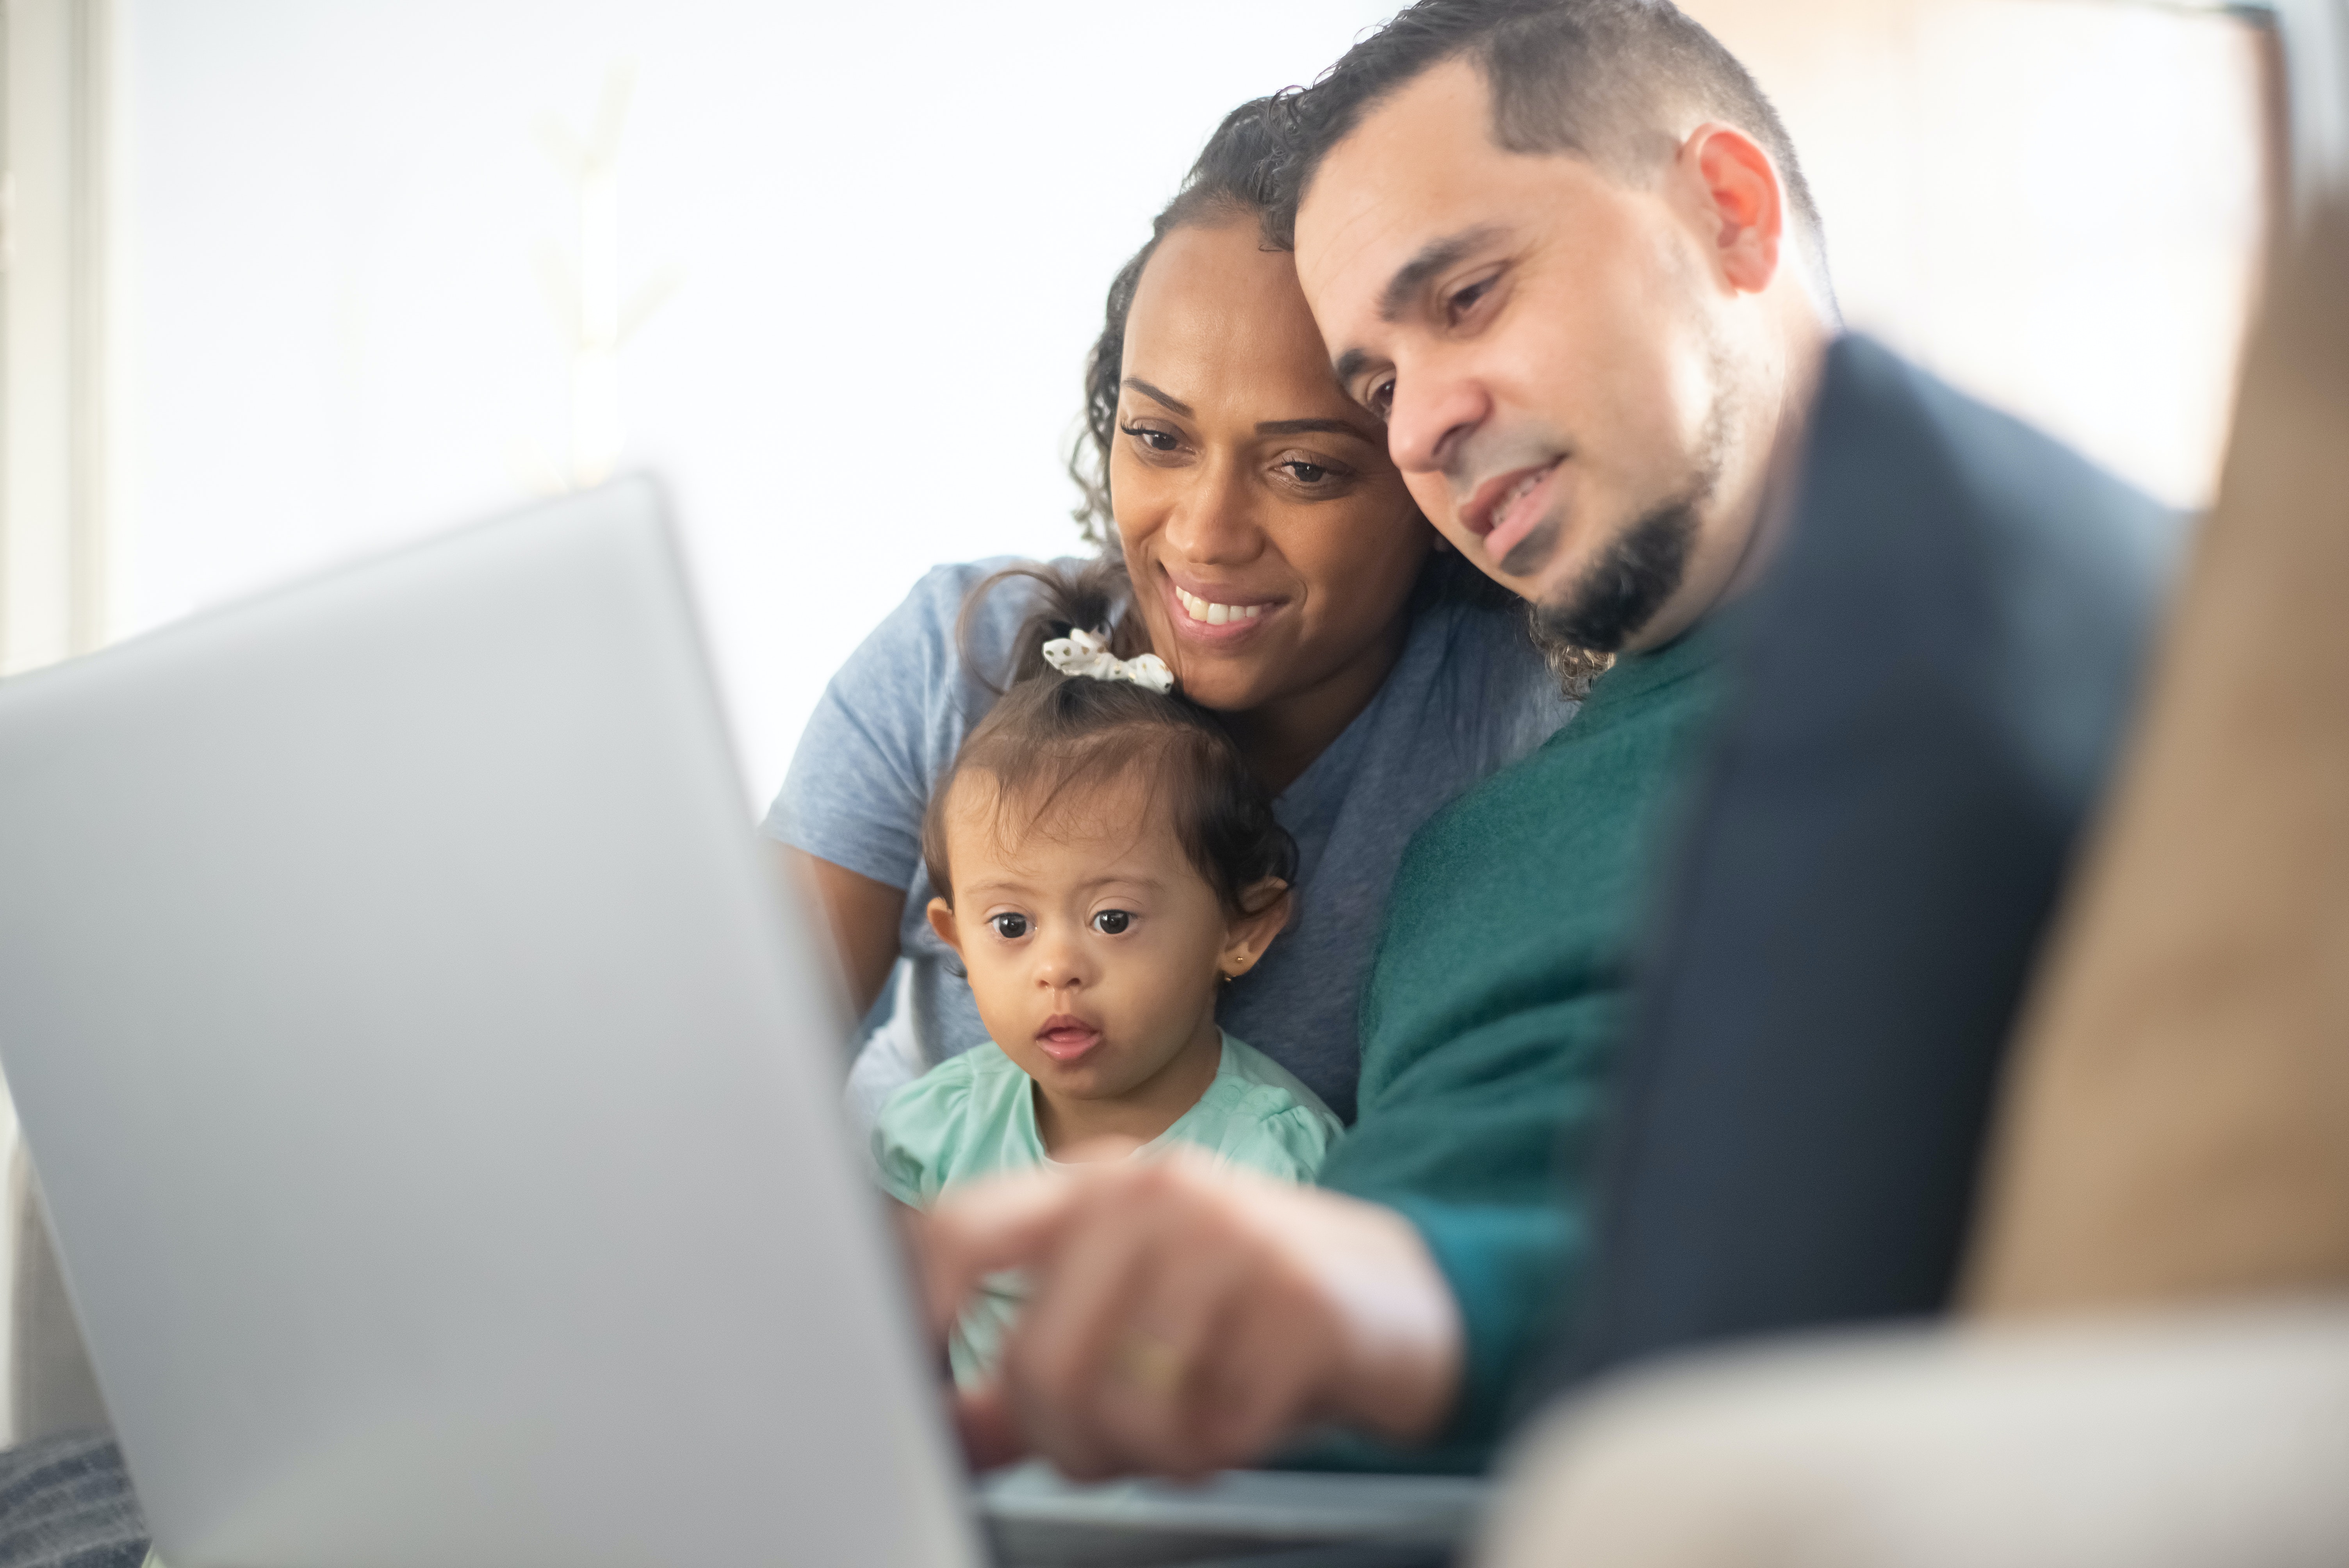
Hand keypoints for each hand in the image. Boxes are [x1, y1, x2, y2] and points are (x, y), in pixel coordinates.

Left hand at [914, 1146, 1462, 1479]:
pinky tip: (1250, 1413)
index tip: (915, 1385)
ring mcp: (1229, 1243)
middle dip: (1064, 1440)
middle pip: (1038, 1361)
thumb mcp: (1131, 1314)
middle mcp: (1153, 1197)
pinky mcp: (1298, 1306)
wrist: (1403, 1292)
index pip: (960, 1232)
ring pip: (1122, 1408)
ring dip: (1150, 1454)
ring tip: (1189, 1426)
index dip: (916, 1315)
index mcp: (1094, 1188)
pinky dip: (1223, 1451)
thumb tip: (939, 1428)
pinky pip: (1215, 1433)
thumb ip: (1027, 1369)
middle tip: (1108, 1448)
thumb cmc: (1246, 1302)